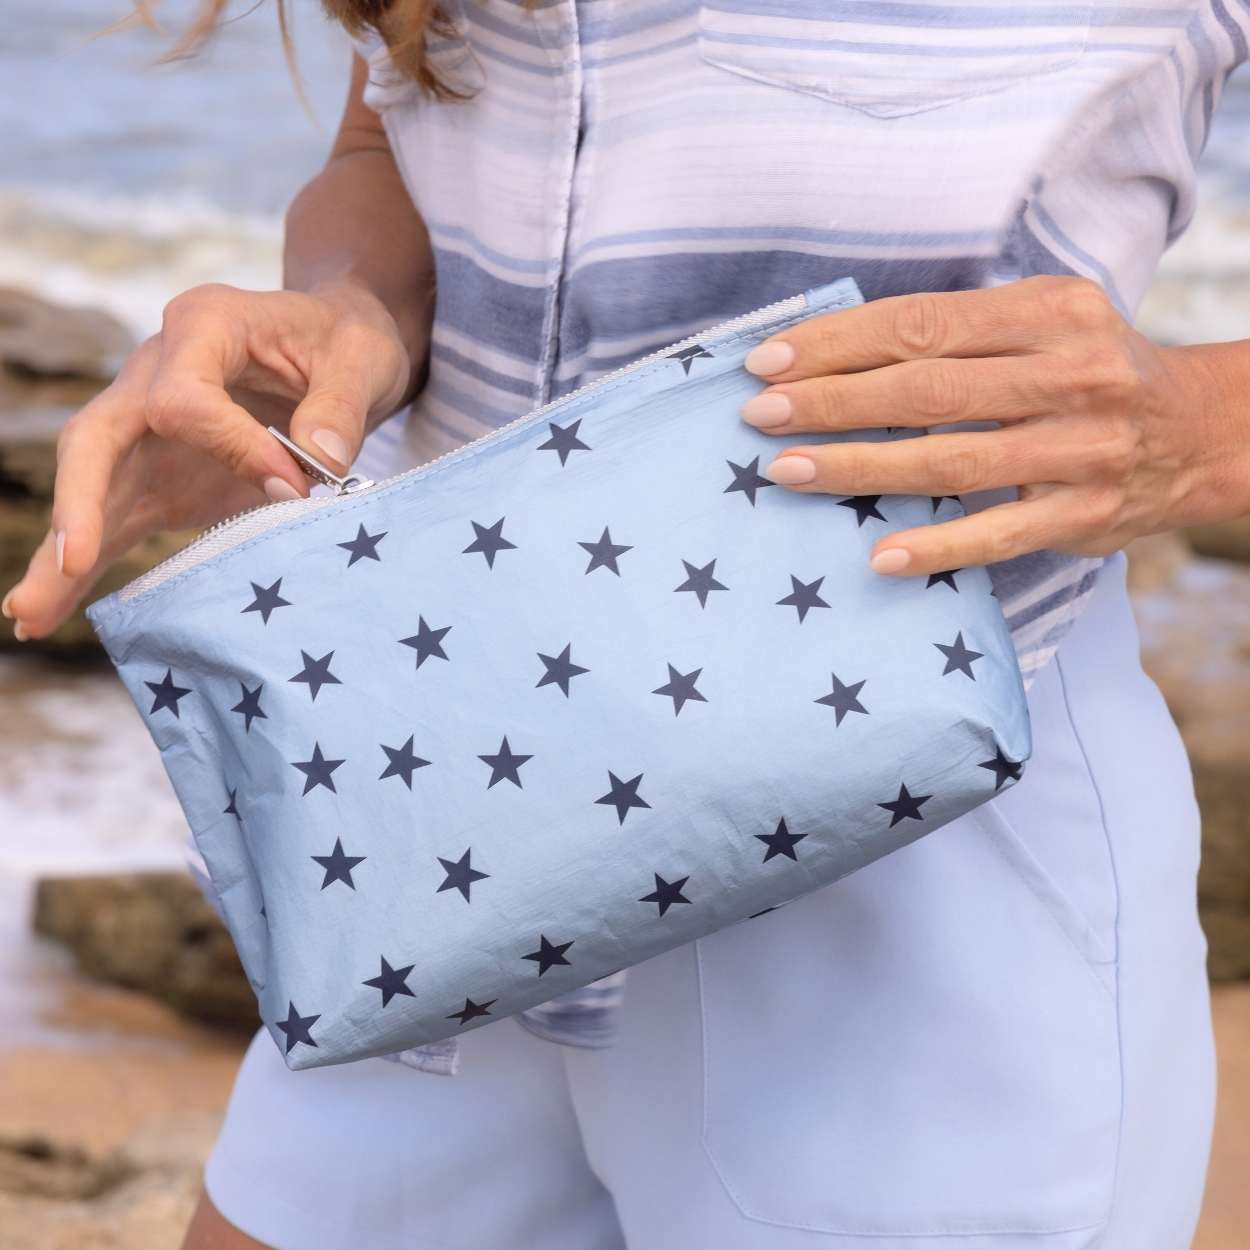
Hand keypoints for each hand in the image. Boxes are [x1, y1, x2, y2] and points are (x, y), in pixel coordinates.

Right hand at [2, 278, 412, 638]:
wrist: (341, 350)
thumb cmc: (348, 344)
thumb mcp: (364, 358)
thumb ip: (340, 408)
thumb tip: (316, 463)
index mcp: (205, 325)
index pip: (183, 398)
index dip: (234, 446)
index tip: (295, 485)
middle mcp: (157, 369)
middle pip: (96, 437)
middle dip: (81, 501)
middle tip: (73, 560)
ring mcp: (149, 424)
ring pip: (90, 486)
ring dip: (64, 552)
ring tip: (30, 615)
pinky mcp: (159, 471)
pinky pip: (113, 517)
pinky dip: (86, 563)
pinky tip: (49, 611)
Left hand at [740, 276, 1232, 577]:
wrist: (1201, 433)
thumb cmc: (1091, 370)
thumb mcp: (1044, 321)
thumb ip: (961, 330)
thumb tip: (836, 349)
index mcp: (1050, 313)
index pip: (923, 324)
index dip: (839, 343)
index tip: (768, 361)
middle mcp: (1069, 374)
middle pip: (927, 389)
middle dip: (832, 401)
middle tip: (759, 415)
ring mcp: (1079, 450)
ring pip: (951, 459)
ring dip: (860, 467)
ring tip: (786, 471)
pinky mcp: (1083, 516)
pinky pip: (999, 535)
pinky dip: (937, 547)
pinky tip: (878, 557)